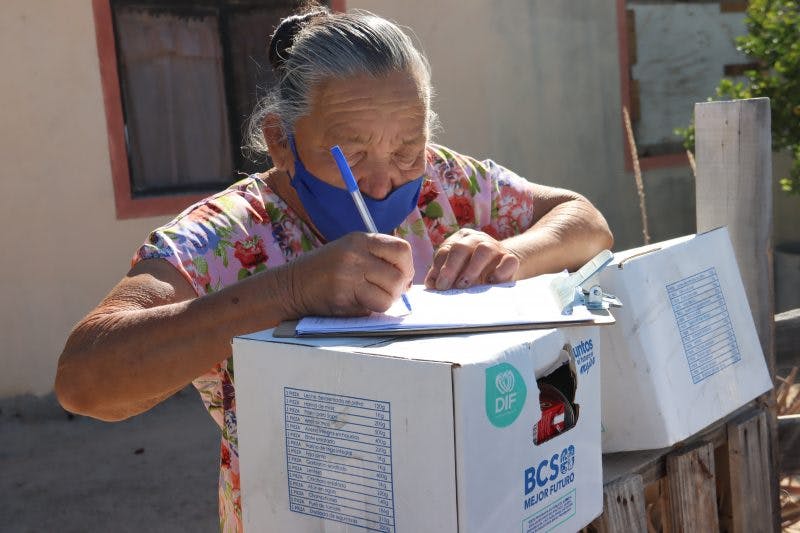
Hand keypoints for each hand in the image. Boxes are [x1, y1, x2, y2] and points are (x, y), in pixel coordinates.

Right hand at [284, 232, 413, 316]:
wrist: (291, 285)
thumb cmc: (323, 271)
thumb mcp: (350, 252)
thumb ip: (376, 258)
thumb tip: (407, 279)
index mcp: (361, 239)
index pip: (401, 249)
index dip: (407, 266)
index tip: (401, 277)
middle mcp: (356, 253)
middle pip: (400, 272)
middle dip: (399, 288)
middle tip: (388, 293)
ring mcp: (350, 273)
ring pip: (391, 291)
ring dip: (387, 300)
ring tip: (372, 298)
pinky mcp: (344, 293)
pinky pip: (376, 305)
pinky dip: (373, 309)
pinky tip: (360, 304)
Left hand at [424, 228, 519, 289]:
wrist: (502, 267)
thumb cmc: (473, 271)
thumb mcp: (456, 272)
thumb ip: (442, 276)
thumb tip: (431, 285)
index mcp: (460, 239)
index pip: (445, 250)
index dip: (439, 267)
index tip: (437, 285)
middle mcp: (477, 239)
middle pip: (461, 248)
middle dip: (451, 268)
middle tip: (445, 286)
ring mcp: (495, 247)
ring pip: (484, 250)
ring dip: (472, 269)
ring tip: (464, 285)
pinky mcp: (511, 259)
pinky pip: (508, 261)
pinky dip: (499, 272)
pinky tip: (490, 282)